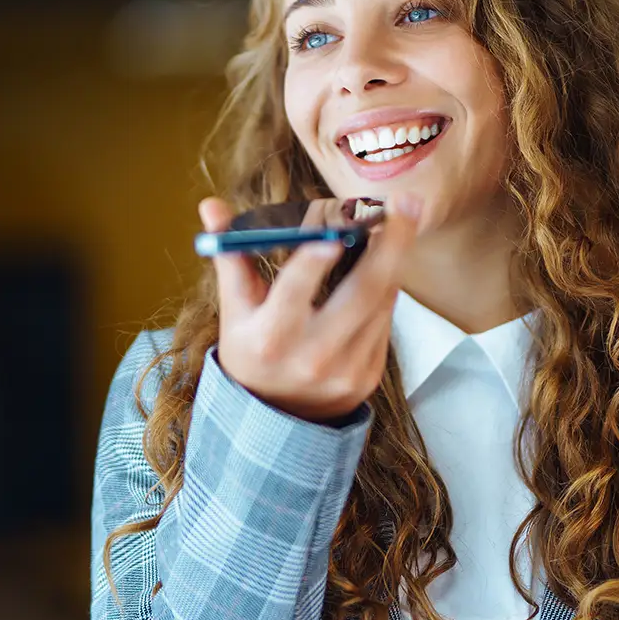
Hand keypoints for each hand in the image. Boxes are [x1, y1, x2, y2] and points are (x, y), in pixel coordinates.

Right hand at [199, 192, 421, 423]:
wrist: (275, 417)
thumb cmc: (252, 348)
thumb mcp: (235, 309)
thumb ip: (231, 256)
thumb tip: (211, 205)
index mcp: (269, 337)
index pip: (294, 291)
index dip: (315, 259)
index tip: (338, 228)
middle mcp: (311, 357)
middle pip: (360, 293)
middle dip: (388, 244)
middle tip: (407, 203)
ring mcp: (345, 370)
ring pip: (380, 303)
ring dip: (394, 257)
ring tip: (404, 218)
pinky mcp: (368, 377)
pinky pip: (385, 322)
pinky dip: (388, 287)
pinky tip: (389, 262)